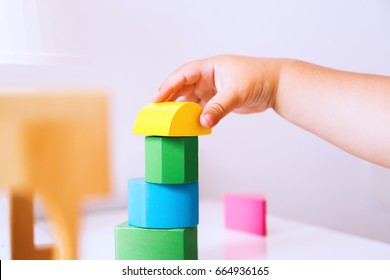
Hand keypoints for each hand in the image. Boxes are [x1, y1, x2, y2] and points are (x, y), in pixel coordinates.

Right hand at [154, 55, 280, 127]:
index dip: (169, 86)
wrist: (277, 86)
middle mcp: (209, 77)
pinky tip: (189, 125)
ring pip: (192, 100)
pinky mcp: (219, 101)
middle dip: (170, 98)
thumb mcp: (236, 92)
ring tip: (169, 121)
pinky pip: (203, 109)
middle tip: (157, 112)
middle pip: (184, 87)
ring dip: (182, 110)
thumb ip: (219, 107)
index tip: (157, 98)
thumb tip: (203, 122)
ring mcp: (214, 90)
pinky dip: (195, 117)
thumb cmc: (259, 78)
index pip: (184, 75)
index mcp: (210, 67)